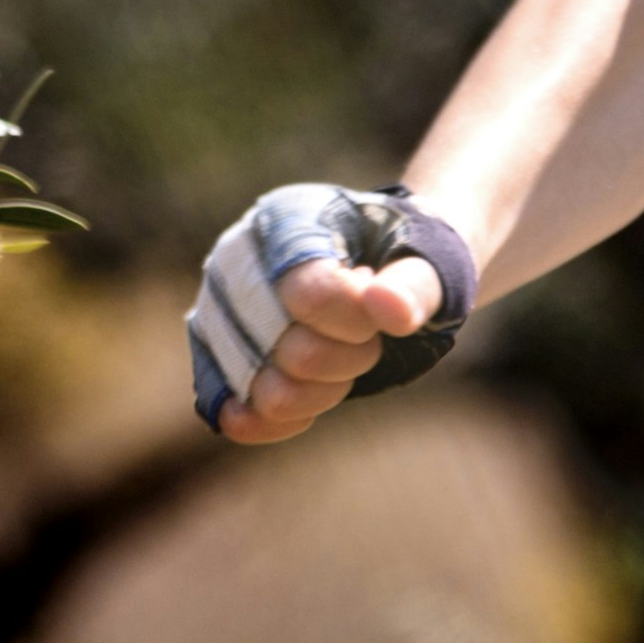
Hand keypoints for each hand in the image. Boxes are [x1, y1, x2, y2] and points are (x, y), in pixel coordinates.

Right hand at [208, 250, 449, 444]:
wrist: (383, 270)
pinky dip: (278, 421)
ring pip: (268, 392)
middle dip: (351, 356)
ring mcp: (218, 315)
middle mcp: (235, 265)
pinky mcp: (216, 362)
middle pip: (293, 353)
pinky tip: (313, 394)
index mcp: (284, 221)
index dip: (357, 322)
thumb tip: (390, 308)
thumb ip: (414, 285)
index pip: (309, 297)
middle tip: (365, 329)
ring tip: (339, 354)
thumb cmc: (402, 259)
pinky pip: (234, 417)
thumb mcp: (427, 260)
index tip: (381, 308)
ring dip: (322, 390)